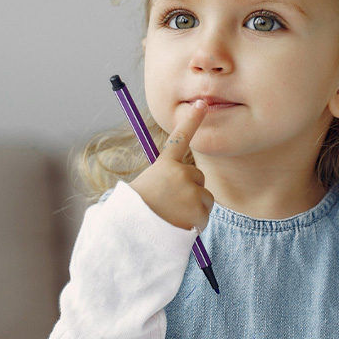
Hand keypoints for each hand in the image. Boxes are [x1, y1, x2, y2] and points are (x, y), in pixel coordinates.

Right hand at [130, 100, 213, 230]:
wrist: (134, 235)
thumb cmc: (137, 212)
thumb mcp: (147, 187)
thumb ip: (165, 179)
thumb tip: (179, 181)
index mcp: (164, 165)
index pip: (180, 137)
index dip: (192, 119)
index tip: (202, 103)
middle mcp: (181, 173)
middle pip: (198, 178)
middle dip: (190, 190)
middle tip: (170, 204)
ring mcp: (191, 191)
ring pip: (204, 197)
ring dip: (193, 208)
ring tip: (173, 216)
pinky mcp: (199, 210)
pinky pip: (205, 215)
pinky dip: (195, 223)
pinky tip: (179, 226)